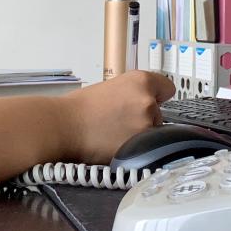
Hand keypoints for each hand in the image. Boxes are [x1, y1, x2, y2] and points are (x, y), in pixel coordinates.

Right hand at [60, 70, 175, 163]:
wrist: (63, 127)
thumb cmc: (79, 107)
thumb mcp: (111, 87)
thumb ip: (133, 93)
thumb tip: (145, 101)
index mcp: (141, 81)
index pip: (167, 88)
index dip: (158, 95)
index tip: (152, 101)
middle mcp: (148, 101)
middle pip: (159, 113)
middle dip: (145, 118)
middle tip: (121, 122)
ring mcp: (146, 125)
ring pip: (153, 133)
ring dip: (141, 135)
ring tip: (115, 135)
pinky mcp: (141, 147)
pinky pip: (146, 149)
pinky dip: (136, 150)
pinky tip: (117, 145)